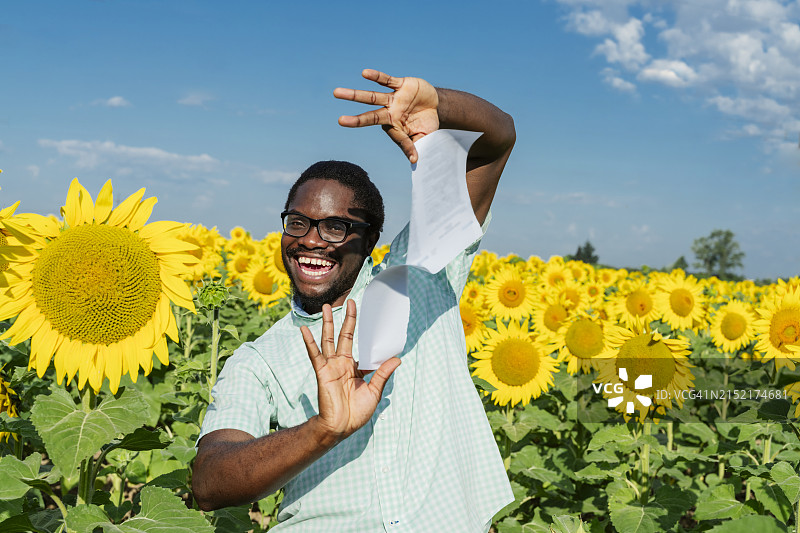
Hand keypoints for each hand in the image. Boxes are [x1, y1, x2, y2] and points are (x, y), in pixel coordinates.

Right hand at [300, 300, 400, 443]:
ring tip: (326, 307)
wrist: (340, 427)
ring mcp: (331, 366)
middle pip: (344, 336)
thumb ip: (382, 373)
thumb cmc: (357, 413)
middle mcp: (342, 364)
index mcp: (354, 368)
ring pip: (329, 340)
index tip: (371, 321)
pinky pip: (315, 354)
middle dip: (347, 319)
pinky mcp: (322, 372)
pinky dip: (309, 342)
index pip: (360, 347)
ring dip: (327, 323)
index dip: (365, 336)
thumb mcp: (374, 391)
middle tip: (351, 301)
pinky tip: (304, 330)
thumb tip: (397, 359)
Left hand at [334, 69, 438, 163]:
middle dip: (355, 120)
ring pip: (371, 97)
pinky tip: (364, 73)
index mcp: (394, 125)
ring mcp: (393, 99)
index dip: (397, 144)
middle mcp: (389, 112)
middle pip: (369, 116)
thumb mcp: (423, 136)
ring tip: (336, 93)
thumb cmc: (426, 123)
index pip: (391, 135)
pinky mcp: (400, 84)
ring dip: (354, 95)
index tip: (391, 149)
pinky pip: (386, 80)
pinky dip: (376, 76)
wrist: (434, 104)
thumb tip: (414, 161)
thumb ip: (415, 145)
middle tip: (340, 121)